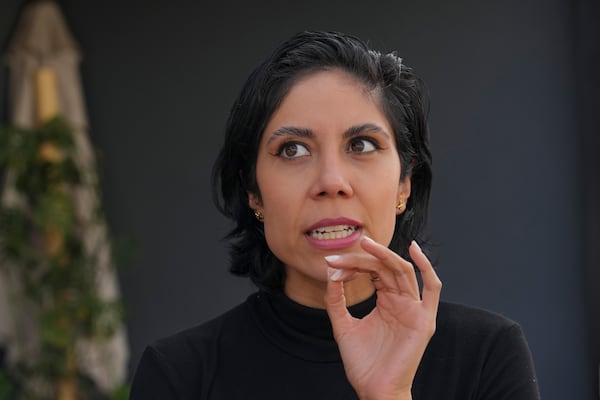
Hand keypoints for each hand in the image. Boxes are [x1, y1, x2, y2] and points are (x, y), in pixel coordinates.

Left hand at [324, 238, 440, 399]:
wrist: (374, 390)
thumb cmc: (363, 363)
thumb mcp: (343, 326)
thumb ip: (336, 300)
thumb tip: (330, 272)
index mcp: (386, 301)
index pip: (372, 271)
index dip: (352, 264)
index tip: (331, 263)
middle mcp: (402, 301)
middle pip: (384, 269)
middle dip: (361, 259)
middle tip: (338, 256)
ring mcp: (414, 309)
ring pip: (403, 272)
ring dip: (384, 256)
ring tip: (365, 244)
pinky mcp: (423, 319)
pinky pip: (432, 288)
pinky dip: (427, 267)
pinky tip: (414, 250)